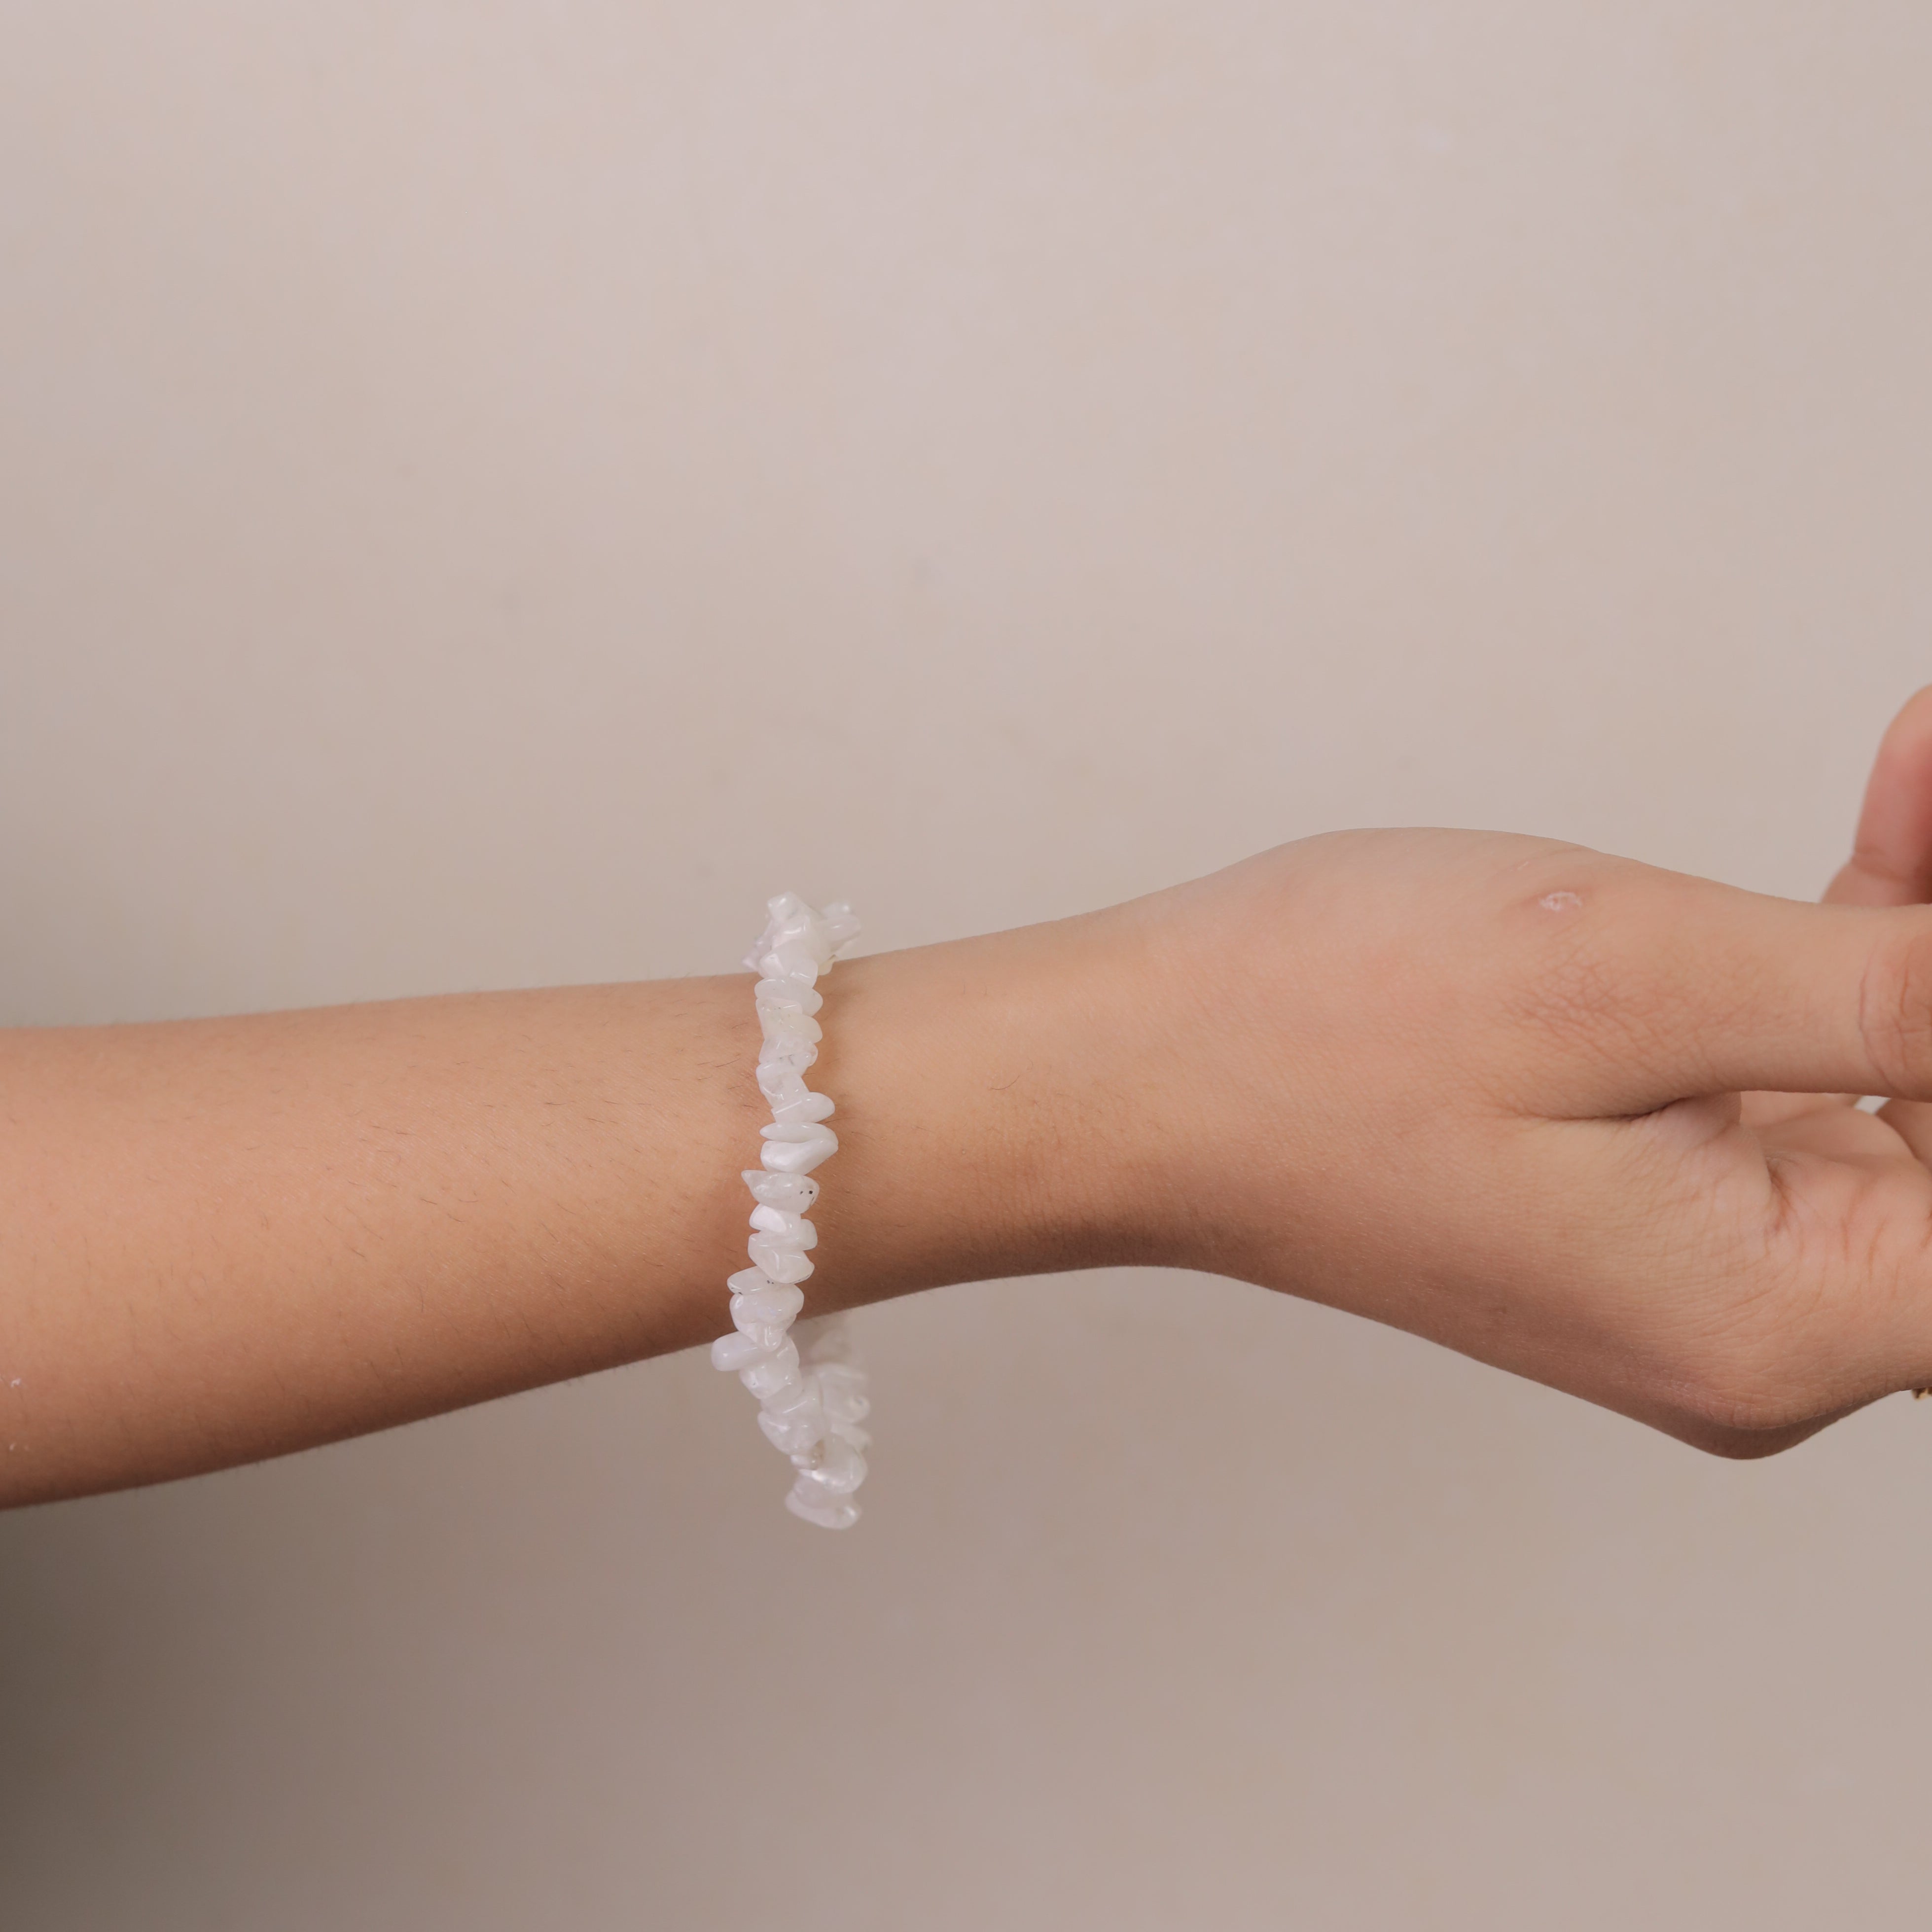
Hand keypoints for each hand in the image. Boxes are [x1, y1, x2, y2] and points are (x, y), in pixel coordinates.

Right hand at [1091, 688, 1931, 1455]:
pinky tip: (1879, 834)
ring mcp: (1704, 1270)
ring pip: (1907, 1104)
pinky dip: (1843, 964)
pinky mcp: (1652, 1203)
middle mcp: (1757, 1330)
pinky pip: (1804, 1086)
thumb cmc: (1318, 1033)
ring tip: (1918, 769)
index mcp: (1773, 1319)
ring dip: (1923, 942)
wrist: (1144, 1072)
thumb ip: (1892, 997)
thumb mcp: (1627, 979)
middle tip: (1930, 781)